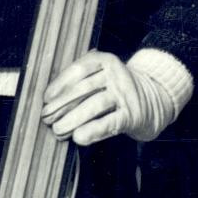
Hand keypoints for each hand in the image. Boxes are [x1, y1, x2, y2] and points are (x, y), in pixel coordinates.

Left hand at [41, 50, 175, 145]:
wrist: (152, 100)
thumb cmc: (114, 89)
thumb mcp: (101, 75)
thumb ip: (80, 80)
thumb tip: (49, 98)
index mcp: (106, 60)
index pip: (79, 69)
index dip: (60, 84)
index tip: (45, 98)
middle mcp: (116, 74)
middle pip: (84, 88)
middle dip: (62, 104)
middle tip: (46, 118)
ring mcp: (125, 94)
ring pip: (95, 105)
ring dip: (73, 119)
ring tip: (57, 130)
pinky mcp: (132, 115)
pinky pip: (110, 123)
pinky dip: (92, 131)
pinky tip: (78, 137)